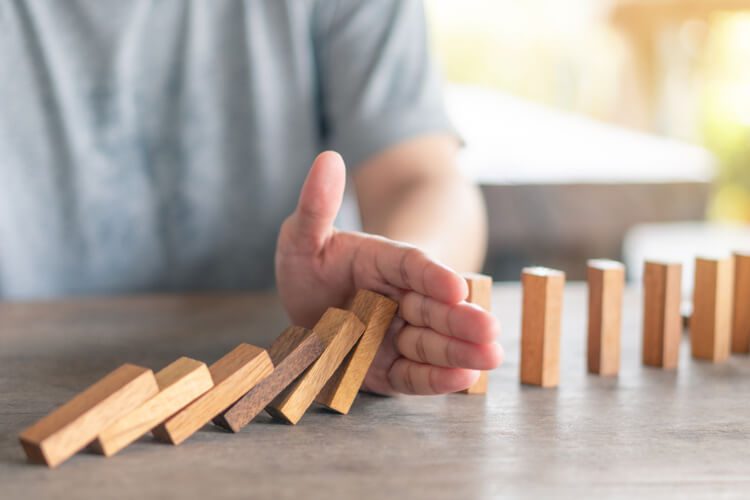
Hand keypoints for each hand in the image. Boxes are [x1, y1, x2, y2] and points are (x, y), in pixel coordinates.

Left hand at [275, 152, 502, 394]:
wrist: (311, 310)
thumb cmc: (311, 264)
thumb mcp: (303, 236)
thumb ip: (316, 206)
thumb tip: (328, 158)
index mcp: (381, 261)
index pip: (411, 266)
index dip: (433, 275)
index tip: (455, 286)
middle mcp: (397, 298)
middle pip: (432, 307)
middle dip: (460, 319)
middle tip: (490, 328)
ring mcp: (396, 334)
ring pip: (430, 342)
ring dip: (460, 350)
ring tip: (490, 357)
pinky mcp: (390, 369)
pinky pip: (413, 374)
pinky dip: (436, 378)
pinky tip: (463, 378)